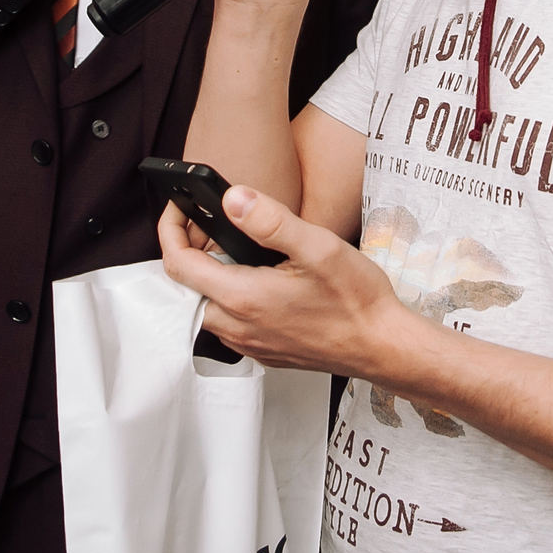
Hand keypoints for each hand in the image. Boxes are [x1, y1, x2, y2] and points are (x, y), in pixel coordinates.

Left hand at [160, 185, 401, 375]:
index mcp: (242, 297)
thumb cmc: (356, 300)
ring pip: (210, 308)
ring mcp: (250, 344)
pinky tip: (264, 284)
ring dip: (214, 279)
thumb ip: (271, 221)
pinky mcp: (265, 353)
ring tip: (240, 252)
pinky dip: (234, 300)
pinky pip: (232, 325)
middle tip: (215, 226)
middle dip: (192, 253)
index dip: (170, 230)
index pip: (178, 264)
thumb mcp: (318, 247)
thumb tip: (232, 199)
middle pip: (190, 287)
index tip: (178, 208)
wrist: (382, 346)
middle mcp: (238, 327)